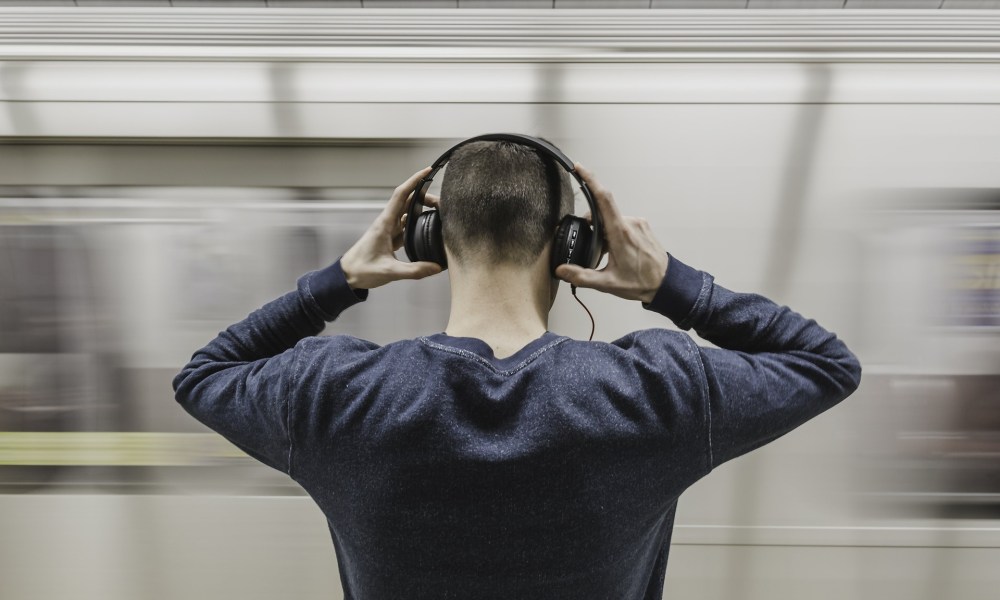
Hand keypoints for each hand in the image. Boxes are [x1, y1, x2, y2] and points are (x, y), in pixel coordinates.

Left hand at [340, 167, 442, 289]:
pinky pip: (406, 224)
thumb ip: (415, 270)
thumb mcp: (390, 271)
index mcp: (384, 224)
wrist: (347, 275)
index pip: (401, 195)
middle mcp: (387, 222)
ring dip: (422, 208)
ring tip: (439, 212)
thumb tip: (436, 267)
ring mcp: (388, 229)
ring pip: (408, 212)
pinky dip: (418, 222)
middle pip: (408, 201)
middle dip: (425, 196)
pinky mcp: (390, 237)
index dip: (415, 181)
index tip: (428, 171)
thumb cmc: (362, 270)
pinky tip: (428, 226)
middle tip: (442, 204)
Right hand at [554, 164, 668, 303]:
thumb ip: (582, 276)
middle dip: (591, 226)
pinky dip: (614, 233)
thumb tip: (562, 270)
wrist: (667, 284)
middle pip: (602, 213)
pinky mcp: (643, 226)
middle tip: (592, 248)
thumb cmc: (641, 283)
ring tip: (608, 254)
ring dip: (604, 232)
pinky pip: (622, 223)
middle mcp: (630, 223)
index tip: (579, 168)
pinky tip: (617, 251)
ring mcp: (638, 223)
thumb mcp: (608, 283)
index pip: (603, 199)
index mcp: (620, 233)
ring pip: (612, 219)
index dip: (590, 180)